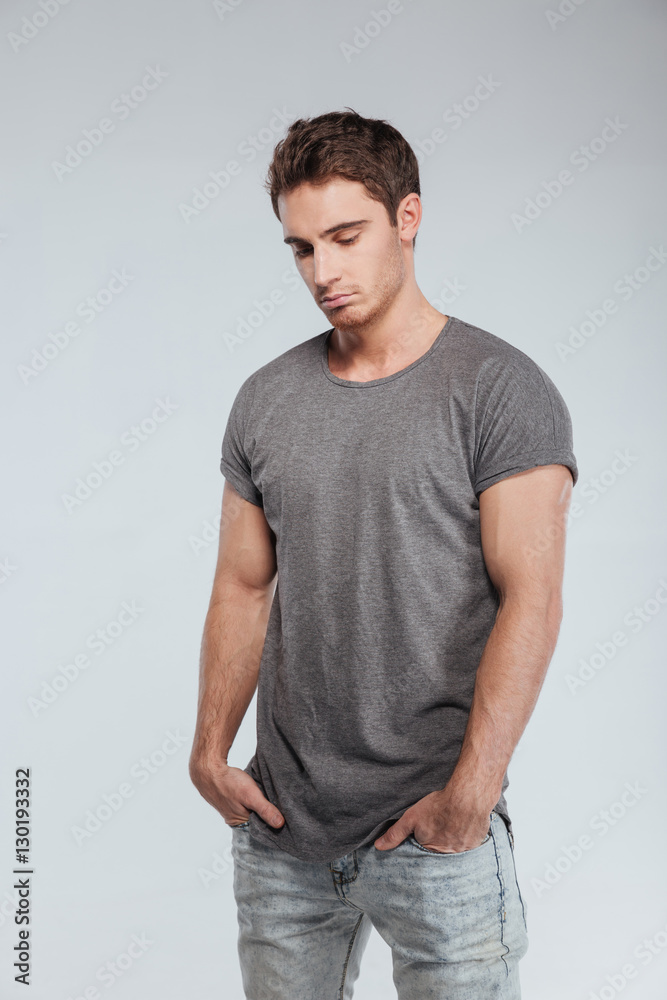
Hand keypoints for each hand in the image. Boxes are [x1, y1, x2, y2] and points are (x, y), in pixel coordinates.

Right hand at [189, 756, 284, 828]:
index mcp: (240, 822)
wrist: (207, 769)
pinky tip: (257, 792)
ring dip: (260, 805)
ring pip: (251, 811)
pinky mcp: (230, 799)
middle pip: (256, 820)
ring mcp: (232, 809)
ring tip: (272, 799)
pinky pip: (245, 802)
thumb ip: (265, 809)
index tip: (287, 819)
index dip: (273, 824)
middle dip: (268, 815)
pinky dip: (252, 799)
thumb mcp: (250, 795)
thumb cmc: (227, 782)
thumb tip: (280, 824)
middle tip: (283, 806)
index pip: (261, 829)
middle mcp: (235, 819)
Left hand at [374, 786, 492, 852]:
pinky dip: (467, 837)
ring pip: (456, 849)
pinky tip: (465, 825)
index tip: (428, 832)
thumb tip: (378, 847)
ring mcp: (464, 850)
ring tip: (453, 826)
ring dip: (453, 840)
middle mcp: (447, 854)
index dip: (425, 841)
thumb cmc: (439, 805)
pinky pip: (470, 844)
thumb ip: (395, 833)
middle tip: (441, 827)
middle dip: (440, 842)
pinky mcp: (477, 843)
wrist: (468, 796)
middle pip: (441, 852)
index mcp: (431, 850)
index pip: (424, 852)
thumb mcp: (411, 817)